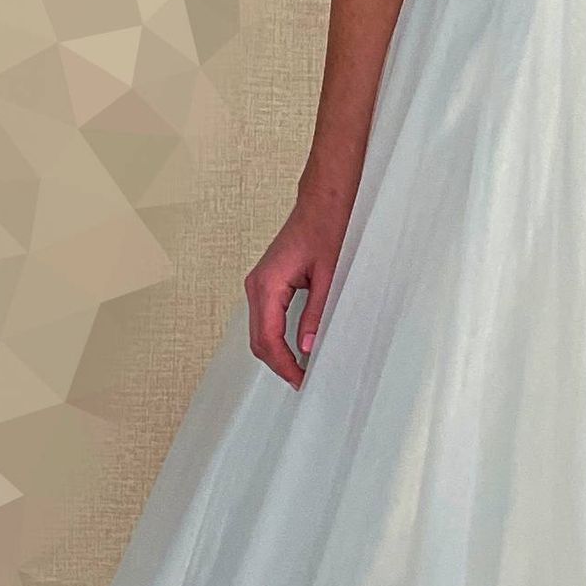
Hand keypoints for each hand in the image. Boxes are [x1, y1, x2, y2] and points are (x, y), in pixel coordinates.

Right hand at [244, 203, 347, 388]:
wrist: (323, 204)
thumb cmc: (327, 231)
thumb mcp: (329, 277)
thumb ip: (316, 314)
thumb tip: (307, 347)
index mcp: (267, 285)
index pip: (268, 338)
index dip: (284, 365)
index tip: (301, 380)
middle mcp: (256, 285)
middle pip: (258, 340)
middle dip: (278, 364)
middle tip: (303, 381)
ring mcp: (258, 284)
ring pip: (258, 332)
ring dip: (276, 354)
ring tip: (300, 370)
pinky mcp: (265, 284)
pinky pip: (263, 319)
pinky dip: (275, 338)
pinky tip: (293, 349)